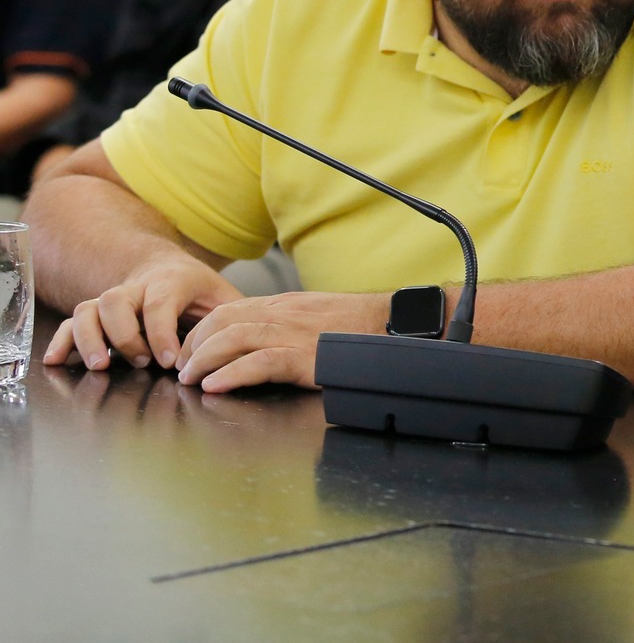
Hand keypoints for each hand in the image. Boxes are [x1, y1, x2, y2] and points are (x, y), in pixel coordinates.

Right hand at [44, 256, 241, 372]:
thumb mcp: (223, 298)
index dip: (161, 333)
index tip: (169, 362)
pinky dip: (61, 341)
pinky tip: (56, 361)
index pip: (160, 303)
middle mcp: (136, 286)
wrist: (167, 270)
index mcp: (172, 280)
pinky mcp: (95, 313)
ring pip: (89, 308)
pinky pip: (72, 322)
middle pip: (116, 300)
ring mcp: (112, 299)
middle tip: (140, 361)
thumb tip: (248, 344)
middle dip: (125, 334)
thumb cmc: (199, 291)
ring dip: (90, 338)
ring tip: (100, 365)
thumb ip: (235, 318)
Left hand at [174, 292, 385, 392]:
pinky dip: (232, 374)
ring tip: (191, 379)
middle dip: (195, 345)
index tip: (191, 351)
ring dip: (204, 359)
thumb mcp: (317, 315)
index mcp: (286, 304)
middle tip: (183, 369)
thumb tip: (261, 339)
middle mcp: (285, 314)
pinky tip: (216, 386)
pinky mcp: (306, 357)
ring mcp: (295, 334)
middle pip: (222, 320)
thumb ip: (288, 322)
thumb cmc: (361, 325)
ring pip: (233, 338)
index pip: (230, 309)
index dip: (202, 331)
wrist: (394, 324)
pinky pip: (260, 362)